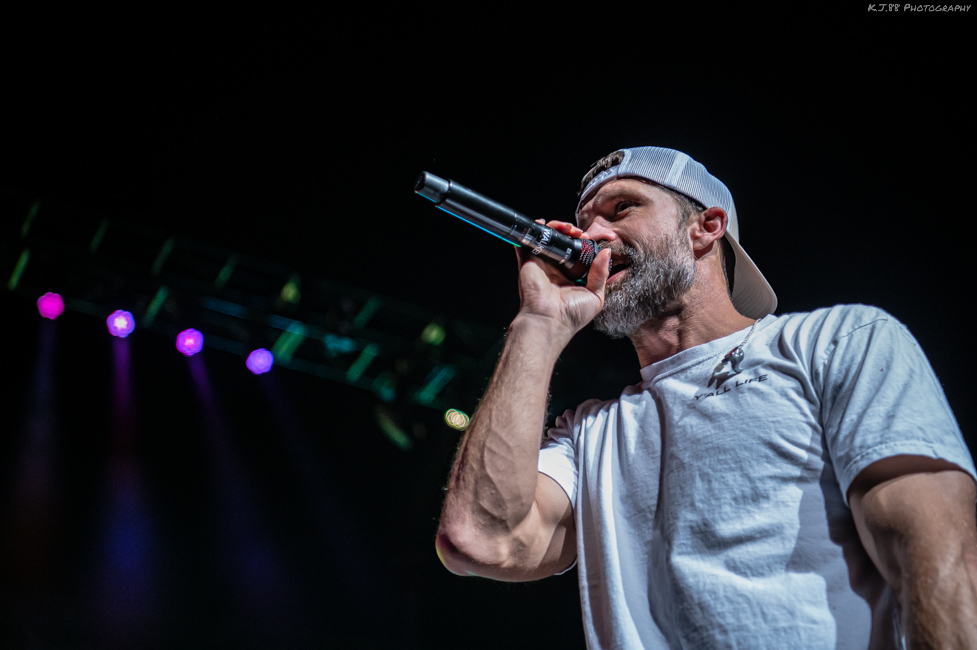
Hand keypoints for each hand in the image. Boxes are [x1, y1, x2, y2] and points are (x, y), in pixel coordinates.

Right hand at [514, 220, 611, 340]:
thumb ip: (601, 273)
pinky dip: (532, 230)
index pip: (577, 252)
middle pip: (562, 242)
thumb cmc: (572, 315)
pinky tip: (542, 223)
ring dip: (556, 227)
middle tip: (579, 233)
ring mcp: (541, 264)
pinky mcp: (528, 262)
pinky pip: (527, 242)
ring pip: (547, 238)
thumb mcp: (595, 295)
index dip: (583, 241)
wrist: (550, 321)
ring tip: (567, 228)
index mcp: (571, 276)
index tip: (588, 238)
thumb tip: (606, 252)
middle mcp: (556, 268)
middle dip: (570, 232)